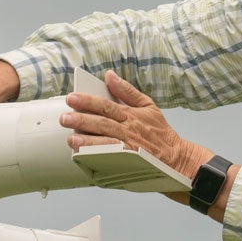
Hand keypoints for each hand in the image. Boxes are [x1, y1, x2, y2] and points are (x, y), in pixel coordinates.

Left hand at [60, 71, 211, 185]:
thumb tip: (109, 76)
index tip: (72, 98)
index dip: (88, 101)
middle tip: (65, 118)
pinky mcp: (128, 165)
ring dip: (87, 141)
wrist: (176, 159)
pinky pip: (111, 161)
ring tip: (71, 139)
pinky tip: (84, 157)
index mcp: (131, 115)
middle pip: (102, 123)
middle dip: (82, 120)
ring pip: (105, 143)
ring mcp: (128, 149)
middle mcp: (129, 131)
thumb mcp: (148, 106)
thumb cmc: (160, 132)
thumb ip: (127, 91)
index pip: (106, 105)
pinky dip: (97, 159)